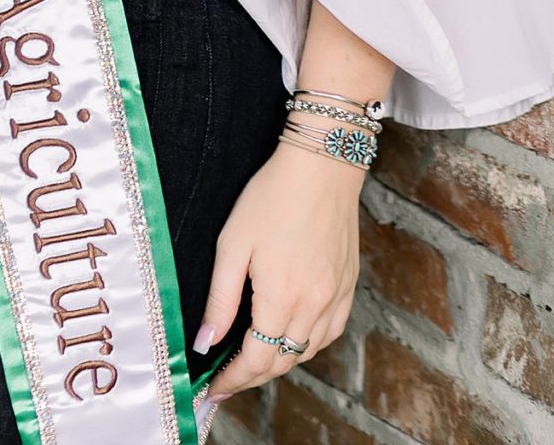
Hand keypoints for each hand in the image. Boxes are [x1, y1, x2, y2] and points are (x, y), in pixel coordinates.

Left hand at [194, 141, 361, 399]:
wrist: (322, 164)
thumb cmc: (272, 196)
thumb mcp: (233, 243)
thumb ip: (220, 299)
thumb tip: (206, 342)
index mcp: (281, 297)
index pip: (256, 360)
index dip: (233, 379)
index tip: (214, 389)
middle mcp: (314, 305)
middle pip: (282, 362)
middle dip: (252, 376)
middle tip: (228, 378)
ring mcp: (336, 296)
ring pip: (307, 351)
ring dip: (280, 362)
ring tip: (254, 359)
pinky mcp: (348, 284)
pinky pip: (330, 332)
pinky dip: (309, 343)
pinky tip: (293, 336)